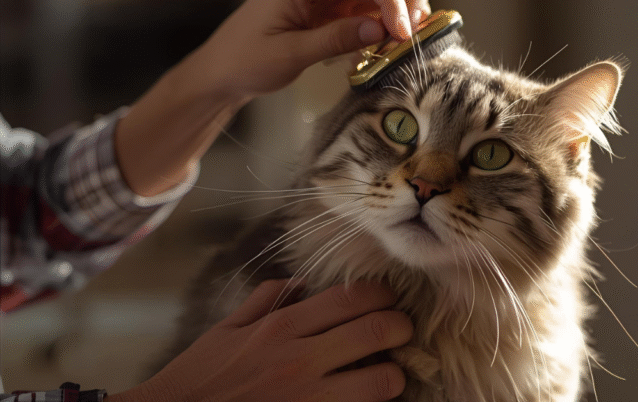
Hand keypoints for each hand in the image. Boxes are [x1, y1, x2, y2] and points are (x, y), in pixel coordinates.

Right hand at [108, 280, 413, 401]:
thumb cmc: (199, 378)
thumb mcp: (225, 330)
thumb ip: (264, 300)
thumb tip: (301, 283)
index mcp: (280, 326)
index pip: (350, 298)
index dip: (382, 295)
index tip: (388, 298)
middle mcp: (299, 357)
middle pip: (376, 331)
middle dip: (402, 327)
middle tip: (403, 330)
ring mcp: (309, 397)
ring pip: (381, 380)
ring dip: (394, 374)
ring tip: (389, 373)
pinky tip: (367, 399)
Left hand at [190, 0, 431, 96]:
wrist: (222, 75)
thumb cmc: (243, 60)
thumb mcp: (290, 52)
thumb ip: (335, 39)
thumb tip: (378, 30)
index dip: (387, 0)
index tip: (401, 29)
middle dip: (398, 2)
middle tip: (415, 29)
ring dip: (392, 15)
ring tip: (405, 39)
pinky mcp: (326, 12)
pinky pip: (361, 14)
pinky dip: (377, 28)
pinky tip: (385, 43)